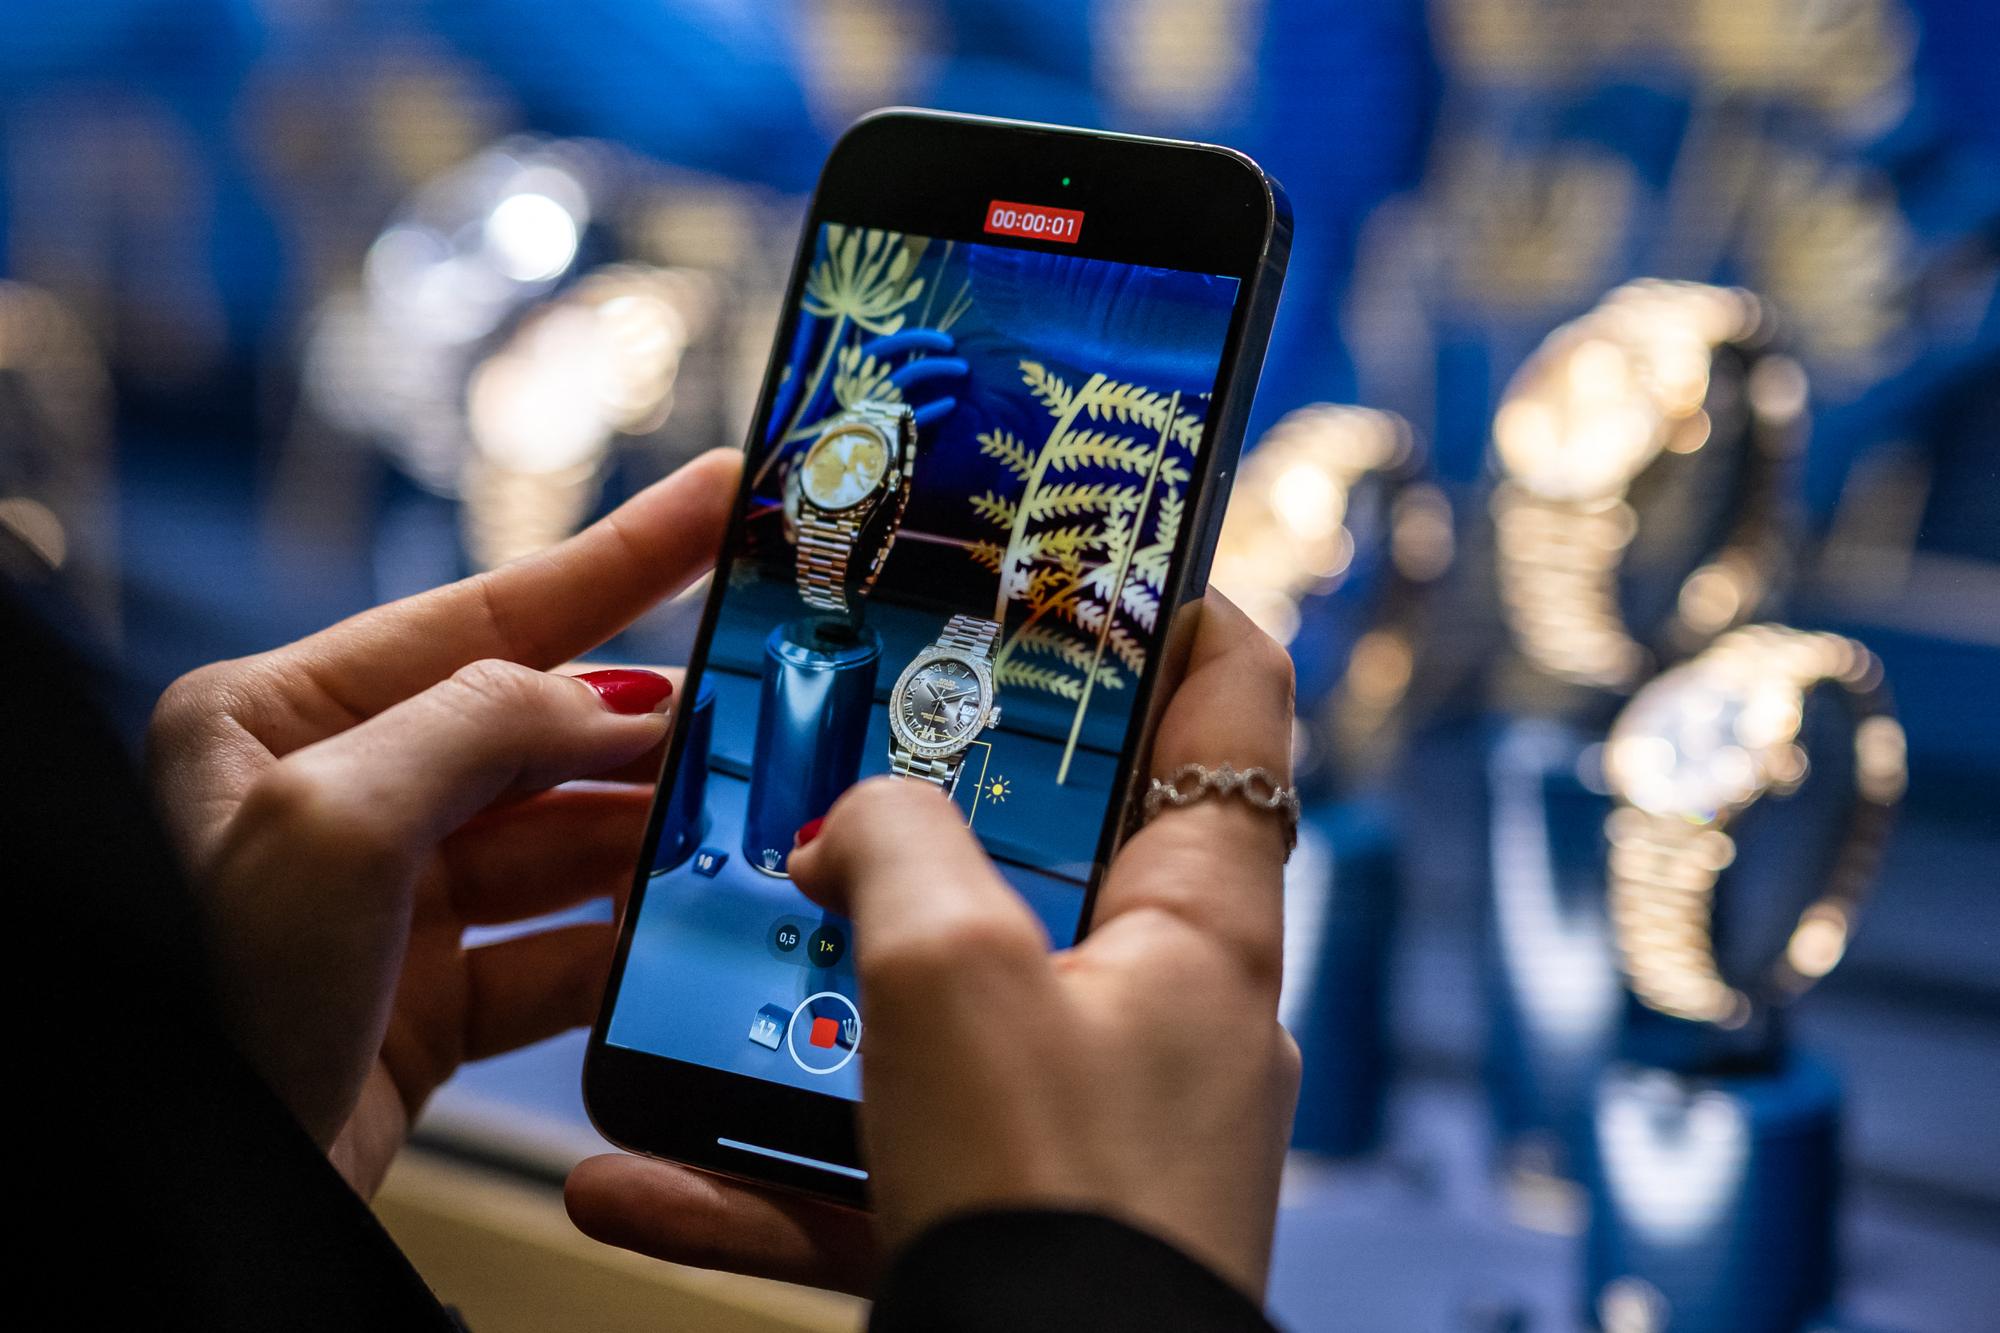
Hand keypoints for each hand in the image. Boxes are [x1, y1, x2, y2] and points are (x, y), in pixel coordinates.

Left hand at [147, 449, 738, 1195]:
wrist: (177, 1209)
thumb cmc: (198, 1009)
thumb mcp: (332, 826)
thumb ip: (481, 726)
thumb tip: (614, 701)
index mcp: (279, 720)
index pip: (487, 615)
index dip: (621, 557)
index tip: (720, 500)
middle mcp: (336, 797)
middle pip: (540, 731)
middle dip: (655, 725)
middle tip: (770, 700)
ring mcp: (388, 903)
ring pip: (562, 844)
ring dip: (651, 840)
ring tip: (745, 824)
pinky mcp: (425, 1001)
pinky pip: (556, 952)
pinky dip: (623, 946)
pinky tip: (678, 936)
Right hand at [567, 594, 1298, 1298]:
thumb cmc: (1058, 1202)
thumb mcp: (952, 972)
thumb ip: (894, 847)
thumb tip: (854, 823)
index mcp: (1201, 919)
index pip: (1235, 704)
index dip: (1178, 608)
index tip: (1104, 553)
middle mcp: (1161, 1009)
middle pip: (1061, 849)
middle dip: (944, 798)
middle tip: (850, 741)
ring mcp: (1088, 1117)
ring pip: (937, 1012)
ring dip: (818, 992)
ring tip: (714, 958)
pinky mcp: (1013, 1209)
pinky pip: (878, 1160)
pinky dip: (768, 1160)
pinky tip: (638, 1166)